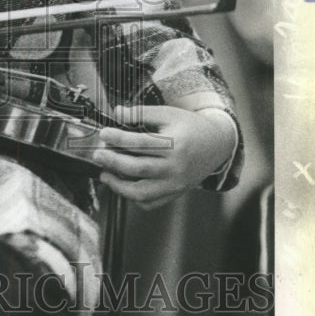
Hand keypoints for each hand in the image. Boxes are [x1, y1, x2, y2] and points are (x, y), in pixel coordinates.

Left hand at [94, 105, 234, 209]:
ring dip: (118, 185)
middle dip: (113, 162)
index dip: (118, 138)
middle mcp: (175, 167)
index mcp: (175, 145)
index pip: (140, 143)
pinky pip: (150, 203)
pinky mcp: (175, 193)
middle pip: (138, 169)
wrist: (216, 145)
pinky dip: (133, 197)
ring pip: (142, 192)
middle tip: (98, 155)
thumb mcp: (168, 114)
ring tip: (105, 174)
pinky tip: (123, 185)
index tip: (104, 134)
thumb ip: (142, 113)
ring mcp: (175, 184)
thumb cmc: (190, 127)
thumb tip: (116, 112)